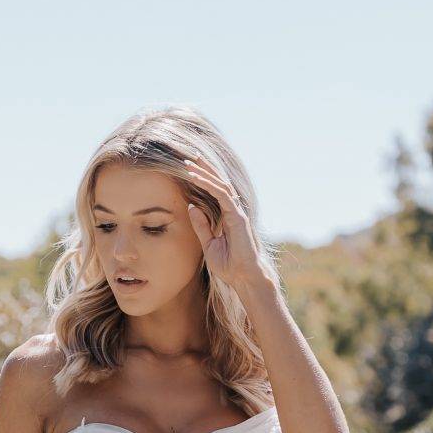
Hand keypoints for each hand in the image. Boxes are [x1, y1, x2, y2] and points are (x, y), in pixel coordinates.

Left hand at [181, 153, 270, 297]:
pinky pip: (222, 195)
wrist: (243, 277)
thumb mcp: (209, 244)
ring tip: (188, 162)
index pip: (215, 192)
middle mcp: (234, 211)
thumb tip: (191, 206)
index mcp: (227, 216)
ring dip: (204, 172)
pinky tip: (195, 177)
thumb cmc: (229, 265)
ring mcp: (237, 212)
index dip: (203, 178)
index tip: (189, 168)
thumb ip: (201, 225)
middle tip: (189, 156)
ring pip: (220, 185)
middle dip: (205, 168)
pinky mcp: (238, 216)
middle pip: (219, 183)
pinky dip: (208, 184)